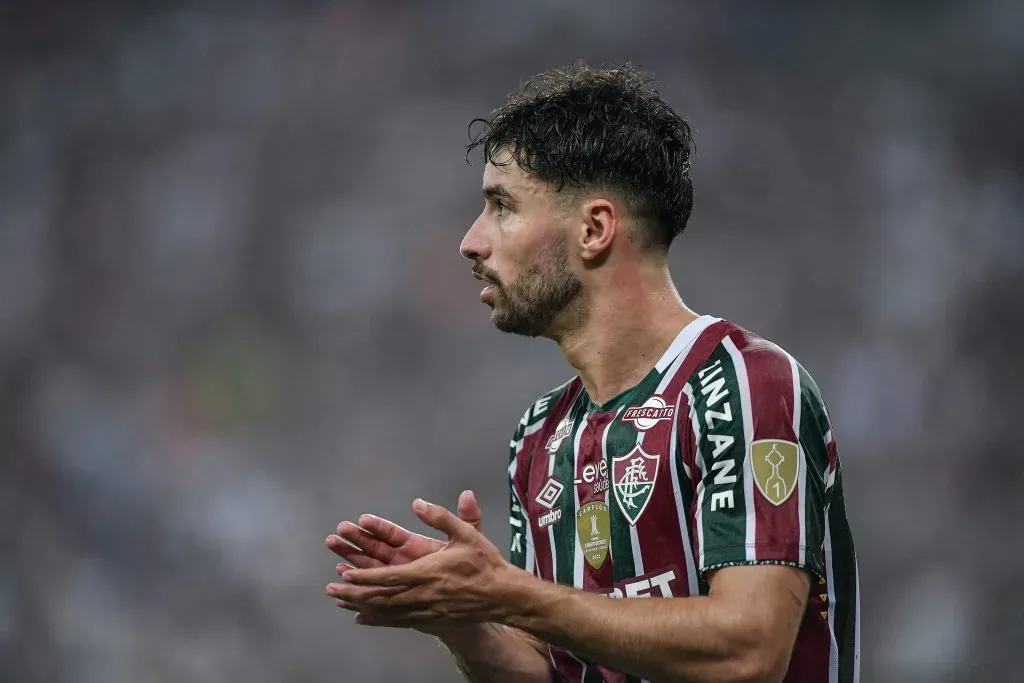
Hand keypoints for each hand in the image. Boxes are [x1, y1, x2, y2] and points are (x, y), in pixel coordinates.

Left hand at [325, 497, 518, 628]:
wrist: (503, 595)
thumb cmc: (485, 562)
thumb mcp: (466, 533)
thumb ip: (441, 517)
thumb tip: (417, 503)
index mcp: (428, 571)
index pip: (389, 575)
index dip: (364, 575)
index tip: (345, 573)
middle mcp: (423, 594)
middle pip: (381, 596)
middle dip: (354, 593)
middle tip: (332, 589)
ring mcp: (426, 610)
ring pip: (386, 611)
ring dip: (361, 606)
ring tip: (340, 602)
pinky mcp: (430, 620)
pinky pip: (398, 622)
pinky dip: (378, 619)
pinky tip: (362, 619)